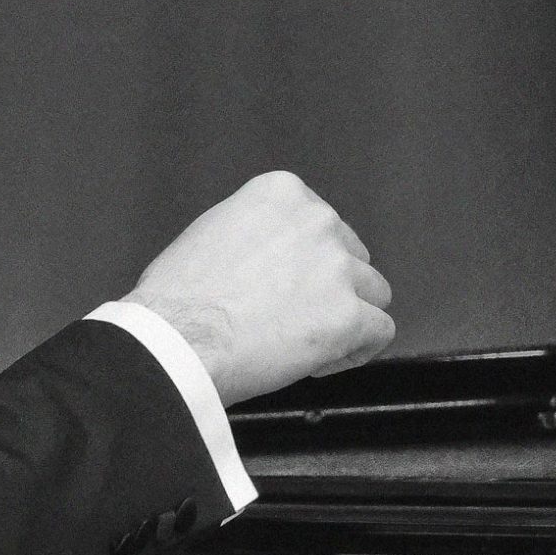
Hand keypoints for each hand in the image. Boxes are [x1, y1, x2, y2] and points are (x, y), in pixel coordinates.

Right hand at [126, 172, 393, 405]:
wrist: (176, 340)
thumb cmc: (175, 299)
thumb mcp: (210, 232)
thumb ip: (253, 234)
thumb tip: (267, 260)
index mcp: (281, 193)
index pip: (322, 226)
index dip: (307, 265)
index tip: (285, 289)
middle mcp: (317, 221)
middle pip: (352, 257)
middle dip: (331, 289)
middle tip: (293, 320)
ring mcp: (337, 268)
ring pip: (372, 294)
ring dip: (345, 318)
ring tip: (304, 344)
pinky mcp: (349, 316)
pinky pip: (380, 332)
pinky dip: (356, 350)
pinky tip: (320, 361)